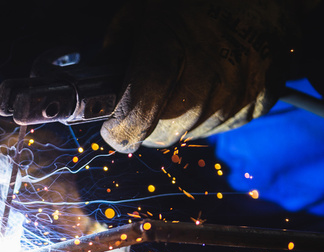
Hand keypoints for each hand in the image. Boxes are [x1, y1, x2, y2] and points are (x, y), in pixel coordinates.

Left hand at [100, 0, 297, 152]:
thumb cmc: (192, 4)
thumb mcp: (143, 14)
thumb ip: (115, 50)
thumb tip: (97, 89)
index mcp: (171, 44)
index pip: (141, 107)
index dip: (123, 129)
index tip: (114, 132)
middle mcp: (209, 69)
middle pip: (166, 130)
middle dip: (148, 127)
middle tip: (146, 108)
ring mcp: (239, 87)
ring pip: (192, 133)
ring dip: (179, 122)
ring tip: (183, 88)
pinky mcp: (259, 99)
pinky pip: (222, 127)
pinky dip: (208, 117)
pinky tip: (208, 88)